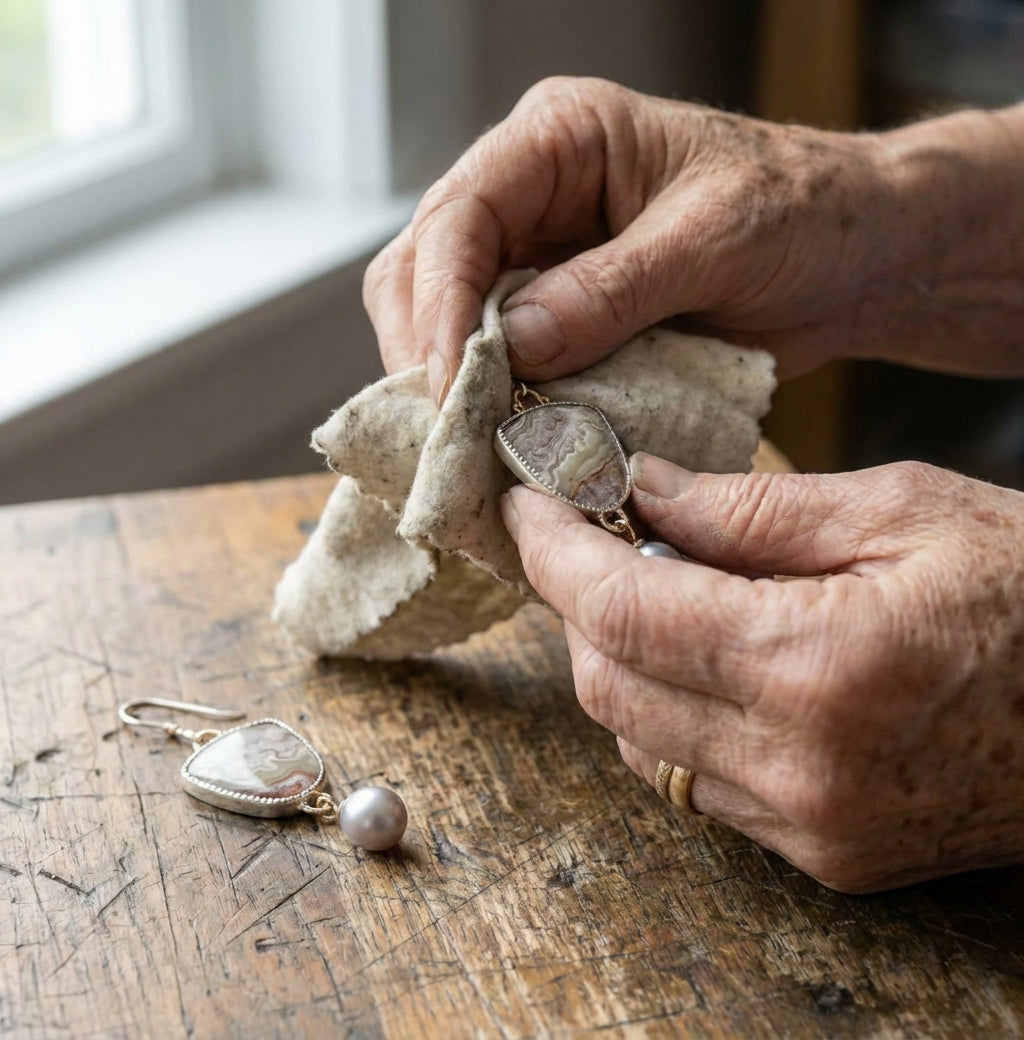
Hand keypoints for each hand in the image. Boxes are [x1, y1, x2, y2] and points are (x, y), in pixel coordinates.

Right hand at [364, 76, 1023, 399]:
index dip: (441, 304)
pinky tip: (502, 443)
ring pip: (447, 321)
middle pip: (425, 268)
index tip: (448, 386)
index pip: (459, 215)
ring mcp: (539, 258)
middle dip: (428, 352)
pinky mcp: (559, 317)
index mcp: (559, 139)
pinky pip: (499, 361)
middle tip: (448, 434)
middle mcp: (532, 194)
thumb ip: (611, 289)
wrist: (853, 257)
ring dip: (452, 387)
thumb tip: (511, 345)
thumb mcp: (713, 240)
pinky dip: (494, 405)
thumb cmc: (801, 213)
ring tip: (470, 449)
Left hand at [500, 454, 1023, 891]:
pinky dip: (672, 716)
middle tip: (593, 538)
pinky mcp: (825, 856)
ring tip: (664, 594)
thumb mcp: (897, 510)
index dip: (554, 553)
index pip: (622, 612)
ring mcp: (810, 827)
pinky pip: (694, 782)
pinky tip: (712, 662)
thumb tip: (639, 491)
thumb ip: (748, 510)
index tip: (527, 507)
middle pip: (608, 685)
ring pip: (638, 740)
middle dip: (578, 605)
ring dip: (622, 660)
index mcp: (819, 666)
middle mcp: (800, 768)